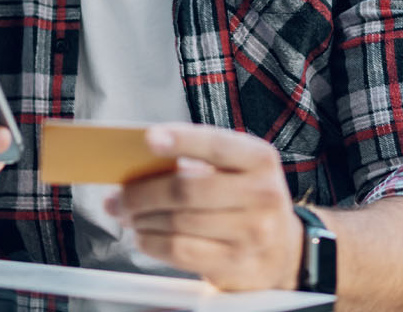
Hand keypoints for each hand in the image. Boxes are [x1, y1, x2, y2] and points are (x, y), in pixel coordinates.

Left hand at [108, 124, 301, 291]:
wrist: (283, 250)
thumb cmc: (246, 201)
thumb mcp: (237, 172)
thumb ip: (196, 163)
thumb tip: (137, 169)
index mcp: (260, 160)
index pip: (216, 145)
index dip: (182, 139)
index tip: (149, 138)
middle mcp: (262, 194)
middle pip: (187, 189)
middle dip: (142, 192)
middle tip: (119, 195)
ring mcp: (252, 232)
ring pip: (178, 222)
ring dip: (141, 219)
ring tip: (127, 215)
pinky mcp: (236, 264)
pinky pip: (179, 251)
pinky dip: (152, 242)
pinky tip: (143, 236)